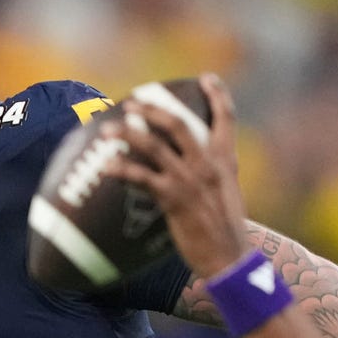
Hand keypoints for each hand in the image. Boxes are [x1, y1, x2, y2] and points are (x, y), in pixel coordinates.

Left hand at [101, 72, 252, 277]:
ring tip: (107, 130)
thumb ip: (213, 177)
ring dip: (128, 133)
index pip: (226, 119)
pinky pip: (142, 178)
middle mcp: (208, 165)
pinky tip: (106, 168)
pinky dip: (122, 169)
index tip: (207, 78)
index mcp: (225, 162)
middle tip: (133, 102)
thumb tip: (193, 173)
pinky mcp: (174, 199)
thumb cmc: (227, 234)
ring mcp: (190, 180)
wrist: (230, 259)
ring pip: (154, 146)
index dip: (217, 95)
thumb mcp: (227, 196)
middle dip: (153, 109)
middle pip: (178, 124)